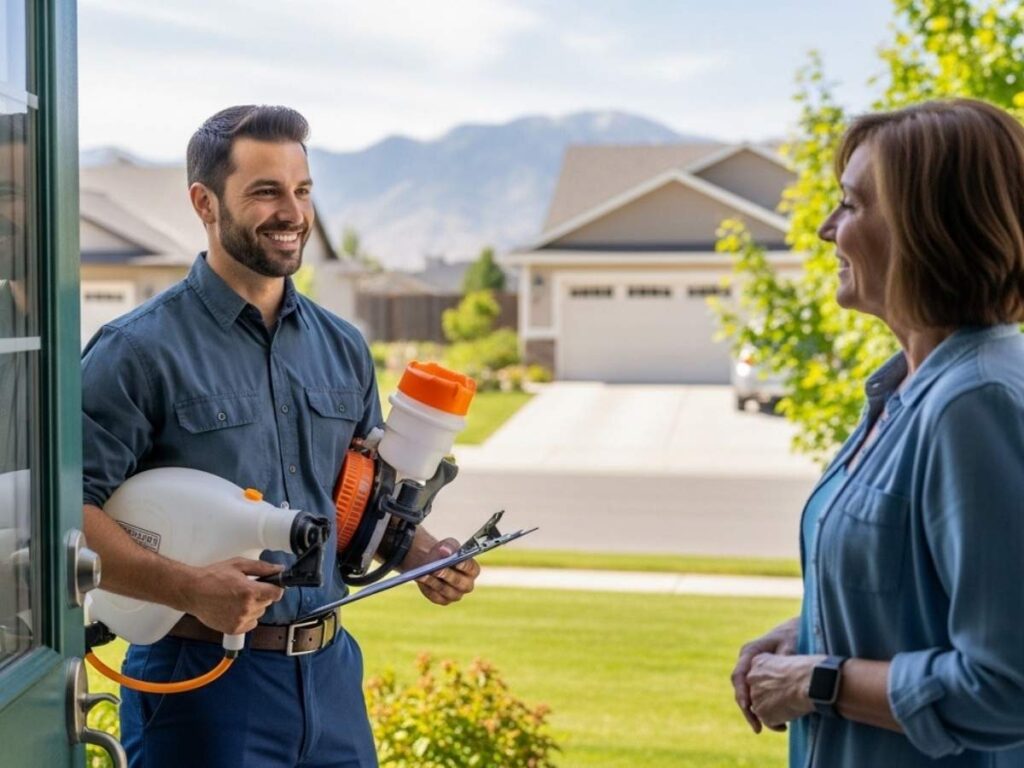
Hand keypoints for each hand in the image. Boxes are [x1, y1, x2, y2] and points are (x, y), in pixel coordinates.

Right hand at [181, 557, 284, 634]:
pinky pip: (251, 624)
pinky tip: (234, 609)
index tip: (269, 585)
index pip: (277, 593)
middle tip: (246, 589)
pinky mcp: (233, 629)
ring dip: (253, 606)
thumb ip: (262, 567)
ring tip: (237, 598)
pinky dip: (247, 617)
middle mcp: (247, 608)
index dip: (275, 588)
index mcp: (249, 591)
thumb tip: (280, 569)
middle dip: (261, 595)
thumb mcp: (239, 565)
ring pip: (259, 613)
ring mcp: (240, 620)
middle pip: (268, 602)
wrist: (192, 591)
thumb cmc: (213, 576)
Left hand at [414, 537, 479, 605]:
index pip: (472, 569)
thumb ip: (448, 547)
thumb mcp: (447, 545)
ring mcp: (455, 594)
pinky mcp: (443, 600)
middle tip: (436, 569)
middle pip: (459, 583)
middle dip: (447, 575)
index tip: (456, 562)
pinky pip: (436, 597)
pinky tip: (420, 579)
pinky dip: (428, 588)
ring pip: (446, 591)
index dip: (465, 566)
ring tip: (423, 574)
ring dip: (434, 582)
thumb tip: (445, 552)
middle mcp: (467, 585)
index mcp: (472, 570)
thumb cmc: (443, 552)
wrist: (431, 561)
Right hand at [732, 617, 798, 732]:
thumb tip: (782, 666)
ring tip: (761, 728)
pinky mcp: (758, 678)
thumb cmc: (792, 636)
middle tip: (757, 727)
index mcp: (749, 651)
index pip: (739, 674)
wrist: (793, 632)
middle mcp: (746, 662)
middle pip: (740, 688)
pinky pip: (754, 694)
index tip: (748, 707)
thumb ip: (783, 655)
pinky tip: (771, 721)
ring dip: (752, 712)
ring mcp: (751, 671)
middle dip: (746, 709)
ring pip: (746, 694)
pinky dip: (760, 708)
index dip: (742, 692)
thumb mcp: (790, 643)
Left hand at [747, 653, 821, 729]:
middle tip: (784, 704)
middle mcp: (751, 677)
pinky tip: (785, 726)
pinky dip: (776, 725)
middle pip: (758, 693)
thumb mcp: (787, 660)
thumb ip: (778, 671)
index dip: (770, 686)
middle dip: (770, 700)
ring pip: (761, 708)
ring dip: (772, 713)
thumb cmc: (805, 671)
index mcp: (758, 662)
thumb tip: (782, 682)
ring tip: (787, 714)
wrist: (806, 682)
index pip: (759, 677)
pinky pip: (767, 722)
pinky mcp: (761, 711)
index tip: (783, 690)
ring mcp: (755, 695)